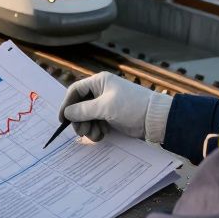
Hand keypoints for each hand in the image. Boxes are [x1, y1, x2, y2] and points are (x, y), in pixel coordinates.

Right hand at [58, 72, 172, 143]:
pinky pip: (97, 123)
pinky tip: (102, 135)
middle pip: (80, 106)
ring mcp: (106, 104)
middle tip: (82, 133)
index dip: (67, 104)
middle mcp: (101, 91)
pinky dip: (97, 130)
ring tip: (95, 135)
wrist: (155, 119)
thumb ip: (83, 110)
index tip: (63, 120)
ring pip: (87, 117)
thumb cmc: (131, 107)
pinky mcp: (112, 116)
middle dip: (80, 120)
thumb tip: (67, 113)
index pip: (75, 91)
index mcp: (99, 82)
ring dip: (88, 127)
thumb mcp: (105, 107)